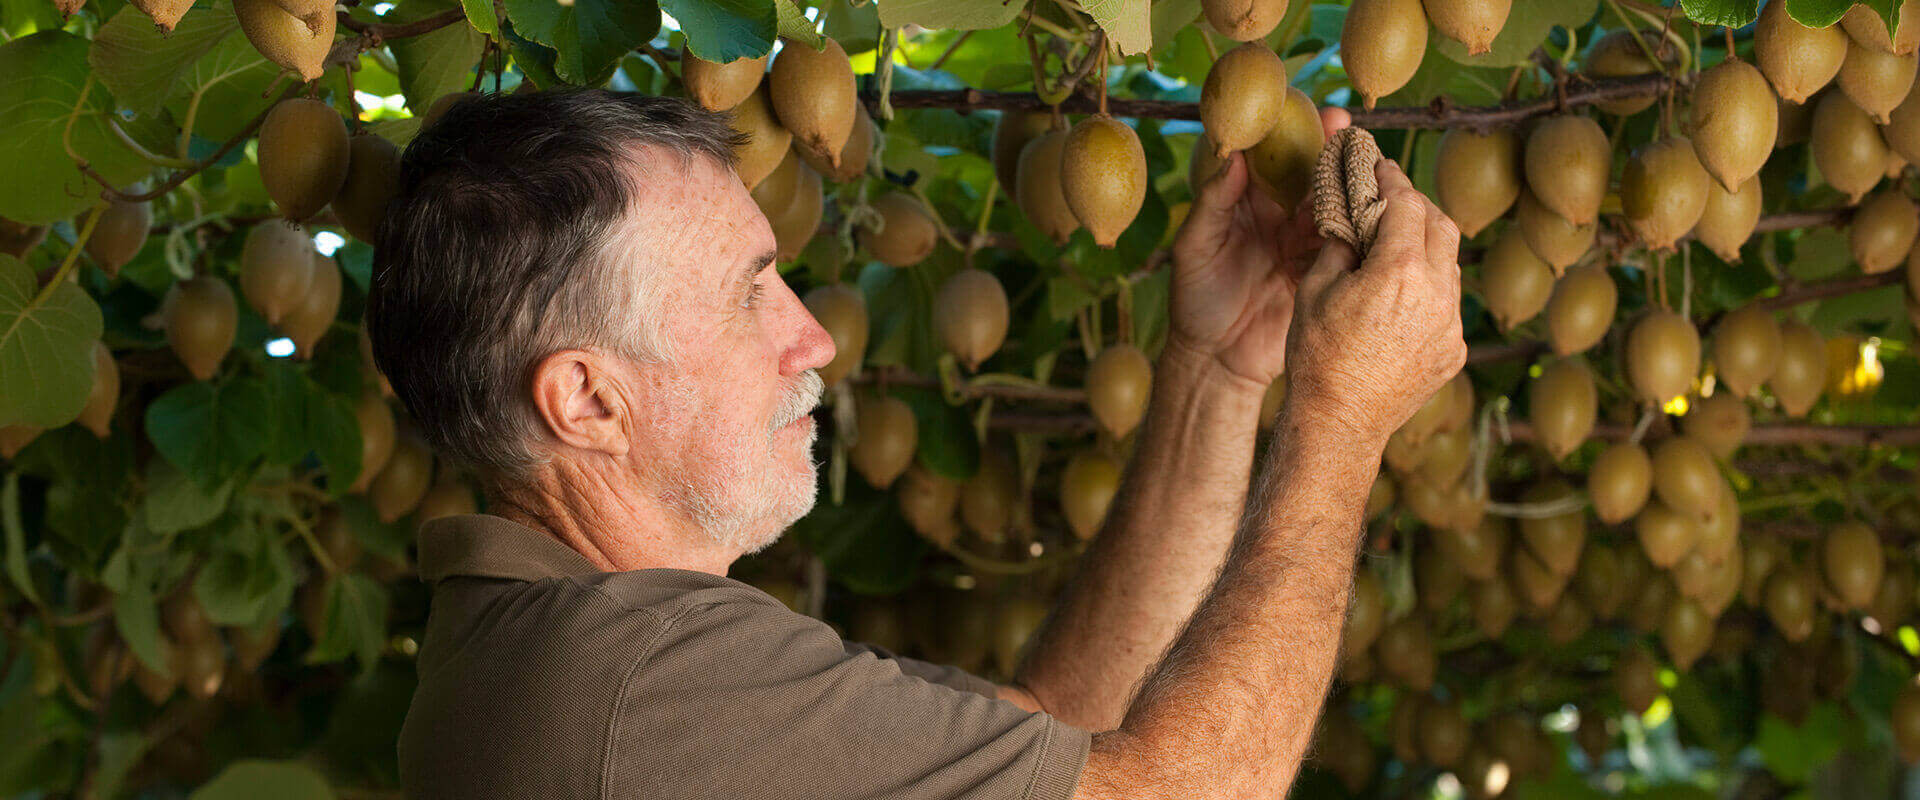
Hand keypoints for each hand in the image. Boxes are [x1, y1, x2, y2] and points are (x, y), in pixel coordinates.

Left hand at [1167, 108, 1351, 388]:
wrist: (1217, 360)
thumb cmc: (1194, 301)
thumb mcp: (1193, 248)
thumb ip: (1213, 202)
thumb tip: (1236, 157)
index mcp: (1245, 204)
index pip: (1271, 159)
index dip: (1291, 134)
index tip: (1308, 113)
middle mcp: (1278, 217)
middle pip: (1309, 176)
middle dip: (1331, 151)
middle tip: (1350, 128)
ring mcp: (1302, 244)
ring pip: (1333, 207)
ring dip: (1351, 187)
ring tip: (1370, 166)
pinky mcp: (1320, 272)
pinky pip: (1344, 246)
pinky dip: (1359, 230)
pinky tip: (1376, 212)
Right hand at [1281, 157, 1465, 448]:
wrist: (1340, 421)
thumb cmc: (1317, 356)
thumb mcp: (1315, 288)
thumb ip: (1341, 243)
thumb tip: (1353, 218)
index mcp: (1399, 271)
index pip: (1407, 202)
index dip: (1392, 179)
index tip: (1380, 167)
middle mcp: (1436, 293)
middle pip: (1441, 224)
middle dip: (1417, 206)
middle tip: (1392, 201)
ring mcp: (1451, 325)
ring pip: (1450, 264)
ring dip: (1426, 247)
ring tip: (1396, 249)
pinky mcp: (1455, 350)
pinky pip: (1448, 304)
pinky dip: (1428, 289)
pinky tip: (1400, 298)